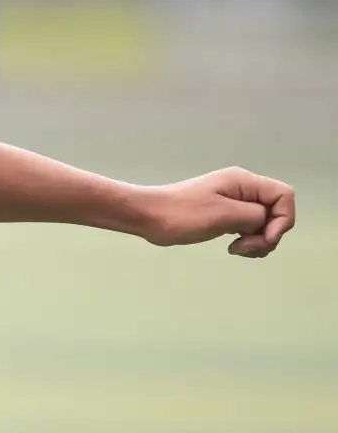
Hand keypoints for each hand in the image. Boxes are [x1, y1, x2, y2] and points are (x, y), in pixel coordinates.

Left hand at [139, 167, 295, 256]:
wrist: (147, 216)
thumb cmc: (181, 214)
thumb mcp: (222, 214)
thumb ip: (254, 215)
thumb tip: (266, 222)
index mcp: (244, 182)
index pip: (284, 196)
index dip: (282, 219)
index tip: (264, 238)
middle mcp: (243, 190)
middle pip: (276, 212)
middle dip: (268, 234)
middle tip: (245, 248)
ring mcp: (234, 203)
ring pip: (264, 223)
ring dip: (258, 241)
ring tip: (237, 250)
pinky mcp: (224, 216)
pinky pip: (249, 229)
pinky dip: (248, 241)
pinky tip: (233, 248)